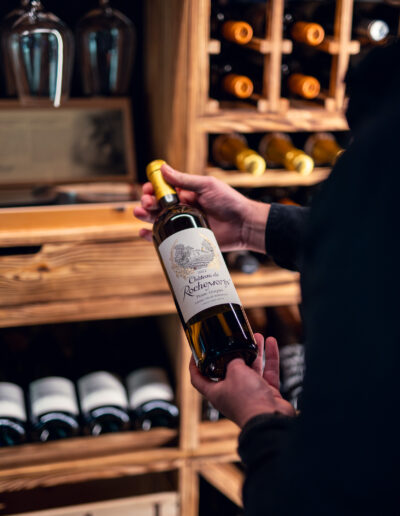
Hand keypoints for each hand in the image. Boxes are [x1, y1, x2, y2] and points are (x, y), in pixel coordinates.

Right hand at [133, 164, 269, 252]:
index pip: (165, 190)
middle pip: (158, 206)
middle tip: (146, 202)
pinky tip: (144, 232)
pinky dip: (153, 236)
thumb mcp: (206, 186)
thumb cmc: (229, 202)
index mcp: (187, 194)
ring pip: (159, 221)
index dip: (154, 188)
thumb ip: (184, 180)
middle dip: (147, 202)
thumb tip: (163, 168)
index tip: (147, 188)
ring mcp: (184, 225)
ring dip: (146, 216)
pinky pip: (167, 238)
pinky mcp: (187, 239)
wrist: (244, 224)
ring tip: (139, 213)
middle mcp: (183, 209)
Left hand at [190, 334, 295, 427]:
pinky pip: (267, 372)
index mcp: (216, 392)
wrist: (270, 418)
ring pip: (251, 369)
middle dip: (234, 353)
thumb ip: (234, 360)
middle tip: (235, 339)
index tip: (196, 353)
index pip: (198, 379)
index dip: (195, 365)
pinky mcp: (266, 394)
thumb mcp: (234, 372)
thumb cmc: (247, 401)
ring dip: (254, 352)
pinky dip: (270, 358)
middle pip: (230, 369)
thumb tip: (237, 355)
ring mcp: (250, 394)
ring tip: (257, 336)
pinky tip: (271, 343)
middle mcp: (231, 393)